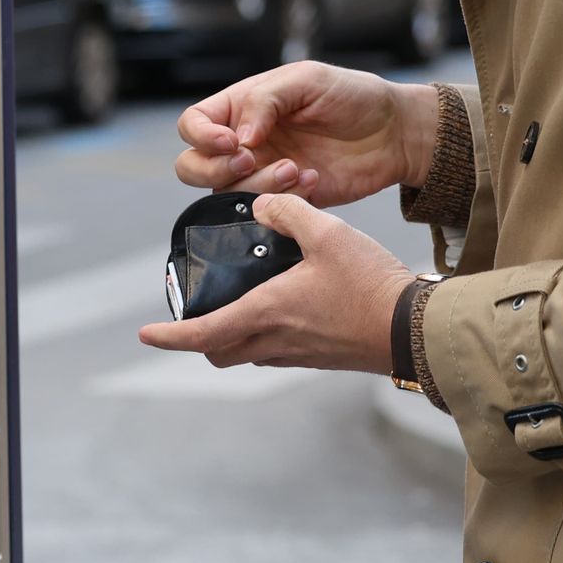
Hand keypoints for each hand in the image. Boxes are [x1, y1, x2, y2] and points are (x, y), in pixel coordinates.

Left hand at [139, 193, 410, 371]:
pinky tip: (280, 307)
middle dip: (199, 339)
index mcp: (266, 313)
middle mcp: (275, 340)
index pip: (202, 334)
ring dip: (231, 336)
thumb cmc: (371, 284)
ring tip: (232, 306)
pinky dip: (263, 335)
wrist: (417, 329)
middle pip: (219, 352)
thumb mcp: (328, 233)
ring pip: (247, 353)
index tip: (145, 334)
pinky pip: (276, 351)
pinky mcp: (319, 357)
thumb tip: (260, 205)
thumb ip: (288, 212)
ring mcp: (298, 354)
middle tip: (192, 316)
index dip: (168, 337)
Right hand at [174, 61, 438, 207]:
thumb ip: (265, 100)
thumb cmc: (352, 96)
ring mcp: (261, 173)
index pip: (193, 124)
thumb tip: (238, 136)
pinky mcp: (285, 200)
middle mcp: (244, 143)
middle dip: (214, 169)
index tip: (232, 140)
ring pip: (225, 194)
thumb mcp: (307, 79)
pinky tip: (312, 179)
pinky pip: (263, 210)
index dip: (202, 136)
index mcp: (241, 108)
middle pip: (192, 166)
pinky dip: (284, 198)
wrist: (394, 133)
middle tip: (251, 159)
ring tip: (295, 168)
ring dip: (256, 184)